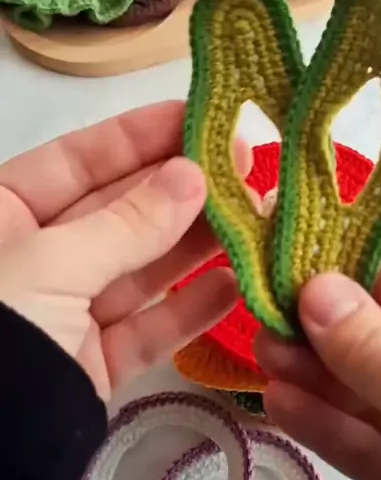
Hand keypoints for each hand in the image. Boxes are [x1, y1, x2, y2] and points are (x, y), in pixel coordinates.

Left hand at [0, 101, 247, 399]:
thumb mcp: (52, 263)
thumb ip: (126, 224)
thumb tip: (193, 176)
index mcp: (3, 215)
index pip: (79, 160)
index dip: (140, 136)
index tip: (200, 119)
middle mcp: (38, 256)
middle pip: (119, 213)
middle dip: (181, 192)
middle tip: (246, 171)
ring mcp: (68, 311)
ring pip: (142, 270)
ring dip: (198, 248)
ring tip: (255, 222)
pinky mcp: (94, 360)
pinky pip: (147, 328)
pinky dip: (190, 311)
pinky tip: (235, 286)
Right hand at [255, 246, 380, 479]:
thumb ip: (377, 346)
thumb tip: (319, 290)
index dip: (378, 274)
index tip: (314, 264)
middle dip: (334, 331)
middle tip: (273, 313)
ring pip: (377, 396)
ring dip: (318, 376)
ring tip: (264, 353)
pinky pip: (369, 447)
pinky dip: (325, 426)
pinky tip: (279, 404)